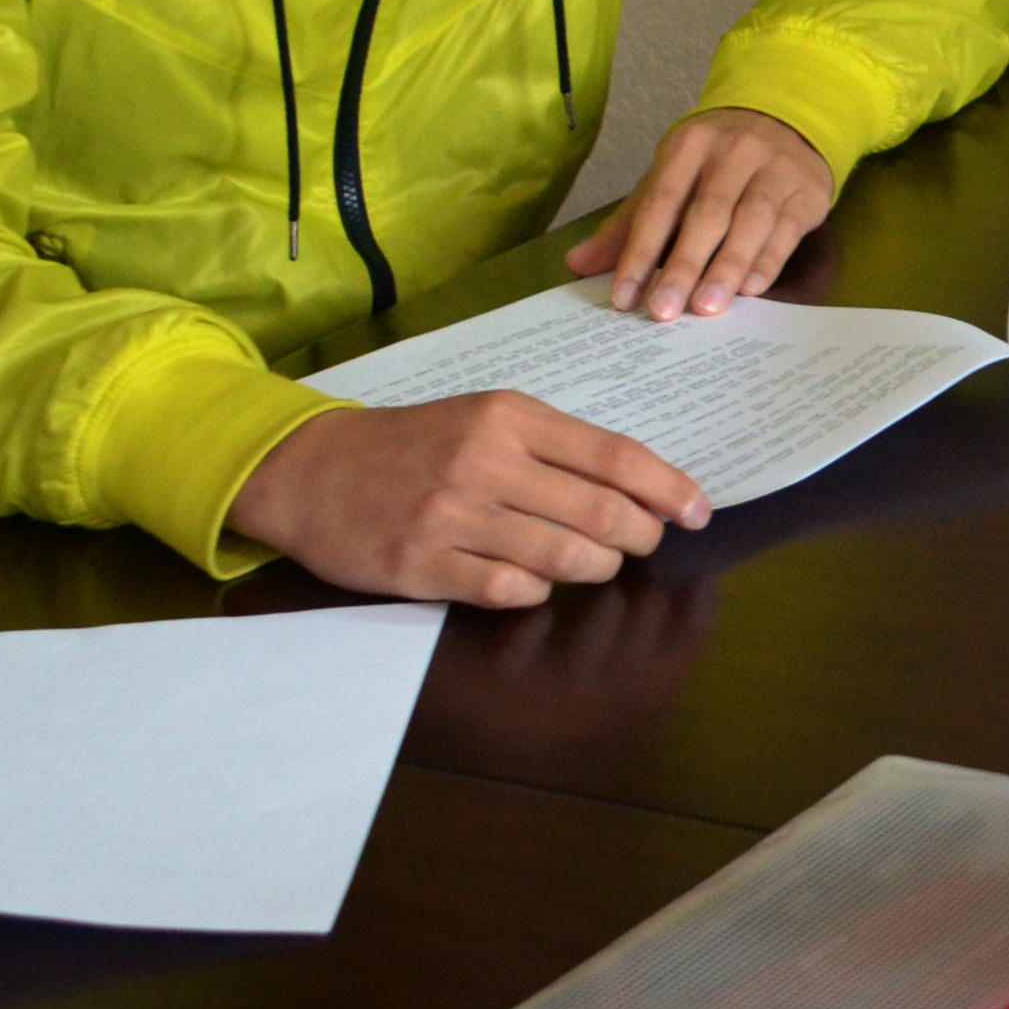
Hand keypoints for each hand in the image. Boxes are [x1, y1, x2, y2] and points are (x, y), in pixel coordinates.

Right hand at [229, 396, 710, 607]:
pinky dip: (537, 591)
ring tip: (596, 565)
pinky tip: (533, 581)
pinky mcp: (423, 565)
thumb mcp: (484, 419)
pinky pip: (510, 590)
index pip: (613, 456)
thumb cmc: (413, 444)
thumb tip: (640, 487)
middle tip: (644, 544)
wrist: (310, 470)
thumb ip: (555, 447)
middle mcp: (484, 462)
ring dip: (596, 569)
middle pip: (599, 513)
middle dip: (640, 537)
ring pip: (563, 558)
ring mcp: (452, 516)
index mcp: (508, 417)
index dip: (667, 488)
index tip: (698, 510)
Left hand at [566, 105, 830, 319]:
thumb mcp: (671, 178)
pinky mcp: (808, 191)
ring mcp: (776, 169)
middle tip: (664, 310)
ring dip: (727, 267)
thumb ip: (629, 223)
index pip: (660, 202)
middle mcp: (734, 152)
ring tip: (706, 307)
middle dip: (683, 265)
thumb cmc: (717, 162)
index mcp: (689, 145)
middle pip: (706, 213)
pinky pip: (786, 229)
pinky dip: (767, 261)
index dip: (639, 251)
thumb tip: (578, 264)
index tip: (625, 296)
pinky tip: (749, 290)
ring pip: (750, 221)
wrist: (788, 121)